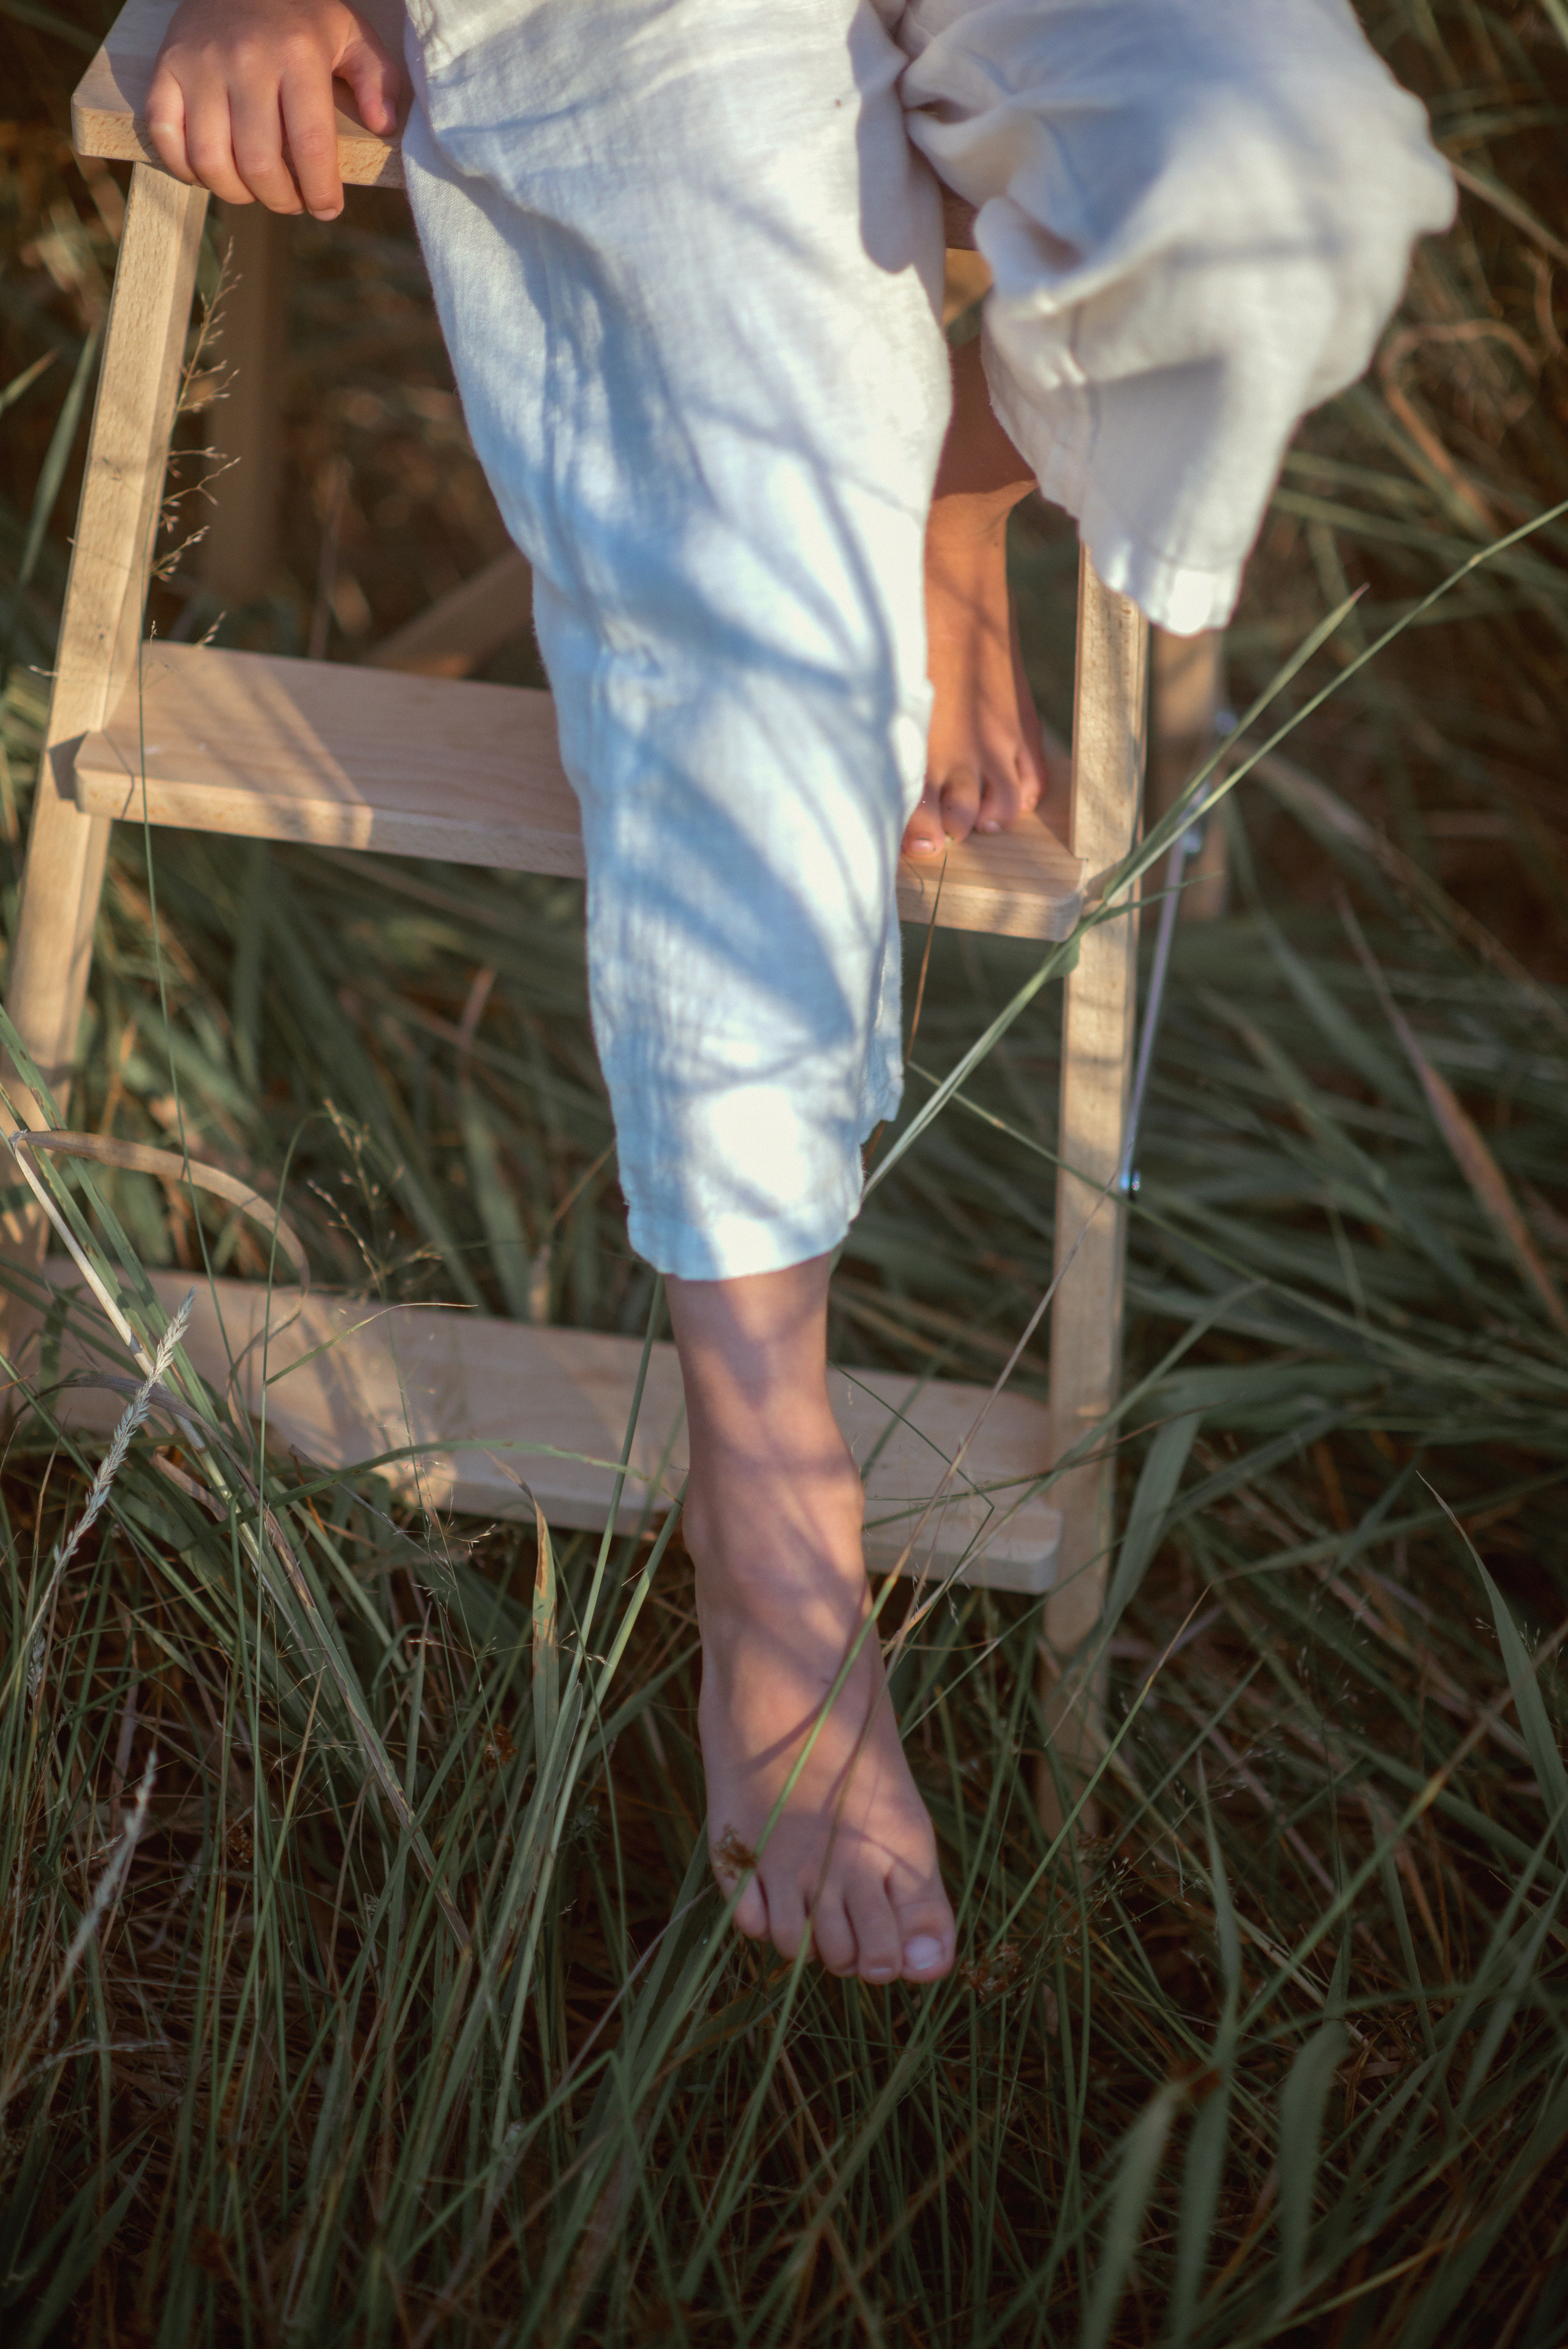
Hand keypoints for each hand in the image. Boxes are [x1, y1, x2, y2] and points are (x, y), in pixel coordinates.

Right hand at [146, 0, 403, 220]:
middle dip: (280, 200)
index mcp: (297, 56)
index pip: (310, 146)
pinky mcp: (166, 69)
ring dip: (235, 193)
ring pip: (210, 160)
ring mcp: (200, 66)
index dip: (320, 192)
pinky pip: (165, 137)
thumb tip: (383, 124)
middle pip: (259, 164)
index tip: (327, 208)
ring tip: (254, 190)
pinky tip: (209, 173)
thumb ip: (377, 78)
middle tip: (291, 200)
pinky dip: (185, 169)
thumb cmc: (299, 13)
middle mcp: (246, 62)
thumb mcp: (350, 33)